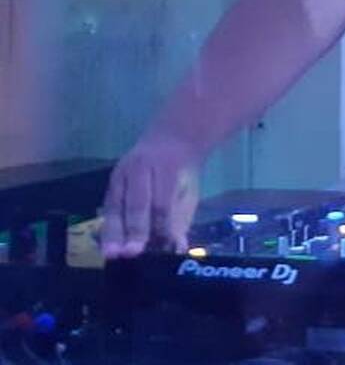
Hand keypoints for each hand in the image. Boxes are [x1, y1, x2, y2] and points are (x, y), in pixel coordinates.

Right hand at [101, 135, 199, 258]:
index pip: (162, 202)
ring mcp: (123, 171)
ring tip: (111, 254)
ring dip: (113, 231)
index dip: (160, 227)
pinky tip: (106, 245)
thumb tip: (177, 248)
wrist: (171, 140)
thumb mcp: (188, 192)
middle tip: (130, 254)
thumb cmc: (182, 174)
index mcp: (168, 168)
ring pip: (116, 204)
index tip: (160, 250)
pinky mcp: (111, 179)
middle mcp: (142, 167)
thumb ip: (181, 219)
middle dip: (134, 230)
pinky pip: (108, 205)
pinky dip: (107, 225)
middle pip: (137, 203)